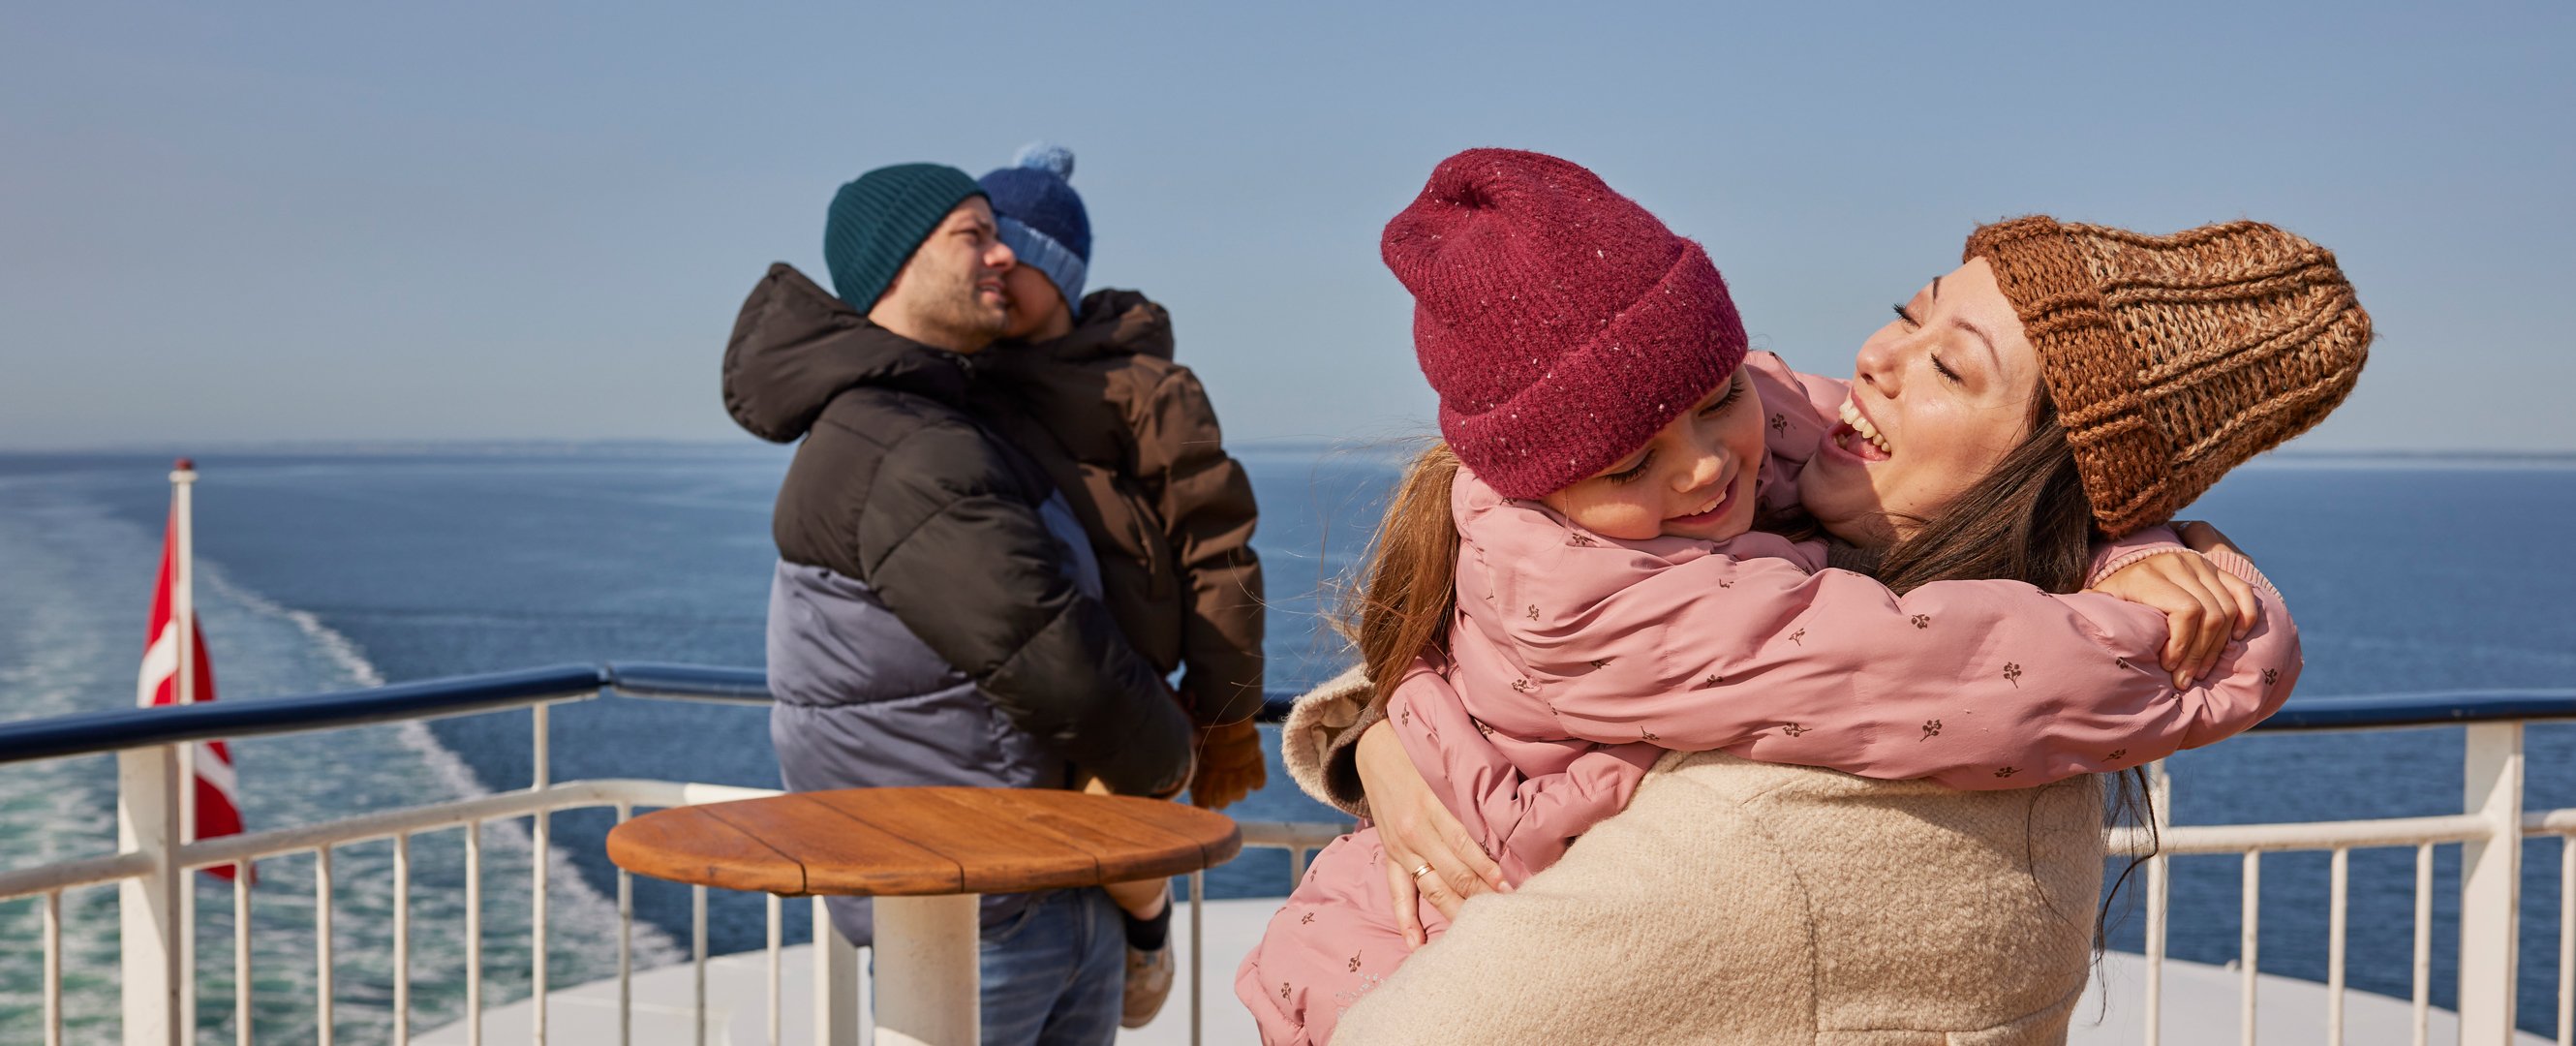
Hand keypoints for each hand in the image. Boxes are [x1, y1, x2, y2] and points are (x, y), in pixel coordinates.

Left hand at [1188, 718, 1266, 810]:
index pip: (1203, 803)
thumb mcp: (1189, 738)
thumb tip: (1177, 766)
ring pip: (1240, 795)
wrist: (1230, 711)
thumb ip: (1186, 755)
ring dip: (1235, 789)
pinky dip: (1254, 780)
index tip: (1201, 796)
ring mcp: (1242, 772)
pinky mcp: (1257, 764)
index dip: (1201, 801)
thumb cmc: (1204, 722)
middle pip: (1222, 804)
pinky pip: (1258, 784)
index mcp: (1205, 774)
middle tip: (1216, 788)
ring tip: (1232, 779)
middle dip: (1218, 798)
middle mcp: (1224, 778)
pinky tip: (1248, 772)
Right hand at [1355, 720, 1505, 944]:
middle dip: (1481, 896)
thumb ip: (1471, 798)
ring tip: (1480, 931)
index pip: (1466, 846)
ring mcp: (1401, 847)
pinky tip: (1417, 944)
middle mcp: (1415, 831)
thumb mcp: (1447, 770)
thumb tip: (1505, 827)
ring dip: (1457, 910)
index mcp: (1431, 806)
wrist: (1374, 748)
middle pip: (1453, 873)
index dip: (1489, 870)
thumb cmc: (1420, 756)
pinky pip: (1398, 892)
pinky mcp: (1391, 855)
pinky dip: (1406, 919)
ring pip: (1432, 888)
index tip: (1512, 888)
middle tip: (1507, 914)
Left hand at [2087, 539, 2258, 688]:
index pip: (2186, 611)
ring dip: (2219, 646)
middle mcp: (2177, 564)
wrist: (2122, 559)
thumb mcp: (2098, 602)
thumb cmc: (2110, 593)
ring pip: (2226, 609)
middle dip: (2199, 655)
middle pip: (2209, 615)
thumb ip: (2092, 616)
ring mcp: (2199, 564)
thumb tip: (2075, 640)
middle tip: (2186, 681)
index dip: (2182, 644)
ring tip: (2202, 670)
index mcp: (2148, 574)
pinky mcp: (2215, 567)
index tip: (2167, 667)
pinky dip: (2246, 615)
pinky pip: (2242, 591)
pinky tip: (2236, 638)